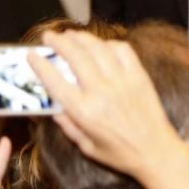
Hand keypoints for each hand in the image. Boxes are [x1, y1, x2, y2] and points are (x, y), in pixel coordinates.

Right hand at [31, 30, 188, 188]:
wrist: (156, 150)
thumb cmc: (121, 153)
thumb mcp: (86, 146)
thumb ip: (68, 125)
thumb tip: (54, 107)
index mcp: (84, 111)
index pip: (55, 80)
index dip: (40, 64)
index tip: (32, 55)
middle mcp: (102, 91)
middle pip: (75, 56)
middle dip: (59, 42)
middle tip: (49, 36)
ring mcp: (122, 81)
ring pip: (98, 49)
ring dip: (81, 38)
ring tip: (70, 35)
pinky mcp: (139, 76)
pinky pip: (124, 50)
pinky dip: (110, 43)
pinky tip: (101, 45)